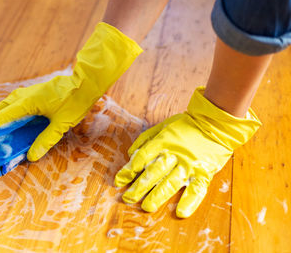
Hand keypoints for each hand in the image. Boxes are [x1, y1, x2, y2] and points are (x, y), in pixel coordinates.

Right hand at [0, 22, 141, 160]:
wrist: (85, 83)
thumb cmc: (74, 102)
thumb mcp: (61, 124)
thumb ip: (45, 140)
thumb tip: (32, 155)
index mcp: (28, 102)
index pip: (3, 117)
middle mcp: (25, 95)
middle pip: (3, 109)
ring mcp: (31, 91)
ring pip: (11, 103)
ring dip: (5, 115)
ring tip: (8, 130)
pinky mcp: (38, 91)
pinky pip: (19, 100)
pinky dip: (15, 110)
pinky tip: (23, 120)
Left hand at [114, 87, 260, 217]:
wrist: (214, 123)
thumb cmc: (186, 125)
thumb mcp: (163, 126)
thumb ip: (146, 139)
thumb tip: (131, 154)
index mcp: (163, 141)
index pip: (143, 157)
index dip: (129, 169)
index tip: (119, 180)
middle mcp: (174, 154)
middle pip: (154, 172)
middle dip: (139, 186)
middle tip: (127, 198)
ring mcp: (189, 164)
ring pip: (171, 182)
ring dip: (158, 196)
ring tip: (146, 207)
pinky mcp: (203, 172)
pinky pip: (197, 189)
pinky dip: (190, 201)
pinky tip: (180, 212)